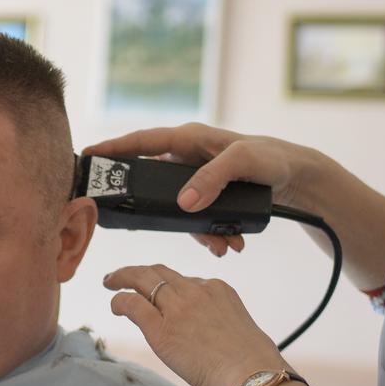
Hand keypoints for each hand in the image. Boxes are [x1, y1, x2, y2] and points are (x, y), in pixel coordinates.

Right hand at [84, 123, 316, 256]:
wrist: (297, 176)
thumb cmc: (270, 158)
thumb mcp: (242, 162)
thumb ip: (212, 178)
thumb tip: (184, 203)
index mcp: (188, 139)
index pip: (142, 142)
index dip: (112, 148)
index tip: (87, 156)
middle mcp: (187, 157)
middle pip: (154, 184)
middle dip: (159, 212)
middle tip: (143, 225)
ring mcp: (196, 177)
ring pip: (179, 208)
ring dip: (198, 231)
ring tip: (220, 246)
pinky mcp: (208, 194)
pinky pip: (198, 218)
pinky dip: (212, 233)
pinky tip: (229, 244)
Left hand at [102, 263, 286, 385]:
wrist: (252, 377)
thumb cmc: (253, 364)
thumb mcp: (240, 327)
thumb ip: (220, 321)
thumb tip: (211, 333)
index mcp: (218, 289)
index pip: (185, 280)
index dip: (168, 288)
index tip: (160, 296)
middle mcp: (196, 291)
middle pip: (159, 272)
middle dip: (138, 271)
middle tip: (122, 276)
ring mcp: (178, 308)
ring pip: (142, 279)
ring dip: (123, 277)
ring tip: (110, 282)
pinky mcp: (161, 329)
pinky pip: (133, 304)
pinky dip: (119, 301)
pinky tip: (115, 306)